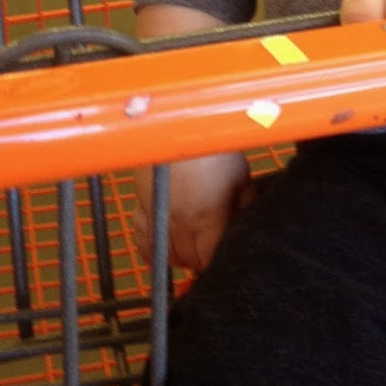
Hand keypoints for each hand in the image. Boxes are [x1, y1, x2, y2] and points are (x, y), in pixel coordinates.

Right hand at [132, 151, 250, 271]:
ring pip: (164, 255)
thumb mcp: (240, 176)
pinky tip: (164, 243)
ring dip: (178, 257)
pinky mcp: (141, 205)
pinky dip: (153, 248)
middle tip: (208, 249)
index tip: (222, 257)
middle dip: (199, 260)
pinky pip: (141, 240)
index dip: (217, 262)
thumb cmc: (213, 146)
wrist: (179, 123)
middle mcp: (179, 221)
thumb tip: (244, 228)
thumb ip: (245, 206)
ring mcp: (157, 214)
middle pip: (187, 260)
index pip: (209, 258)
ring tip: (191, 246)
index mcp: (206, 216)